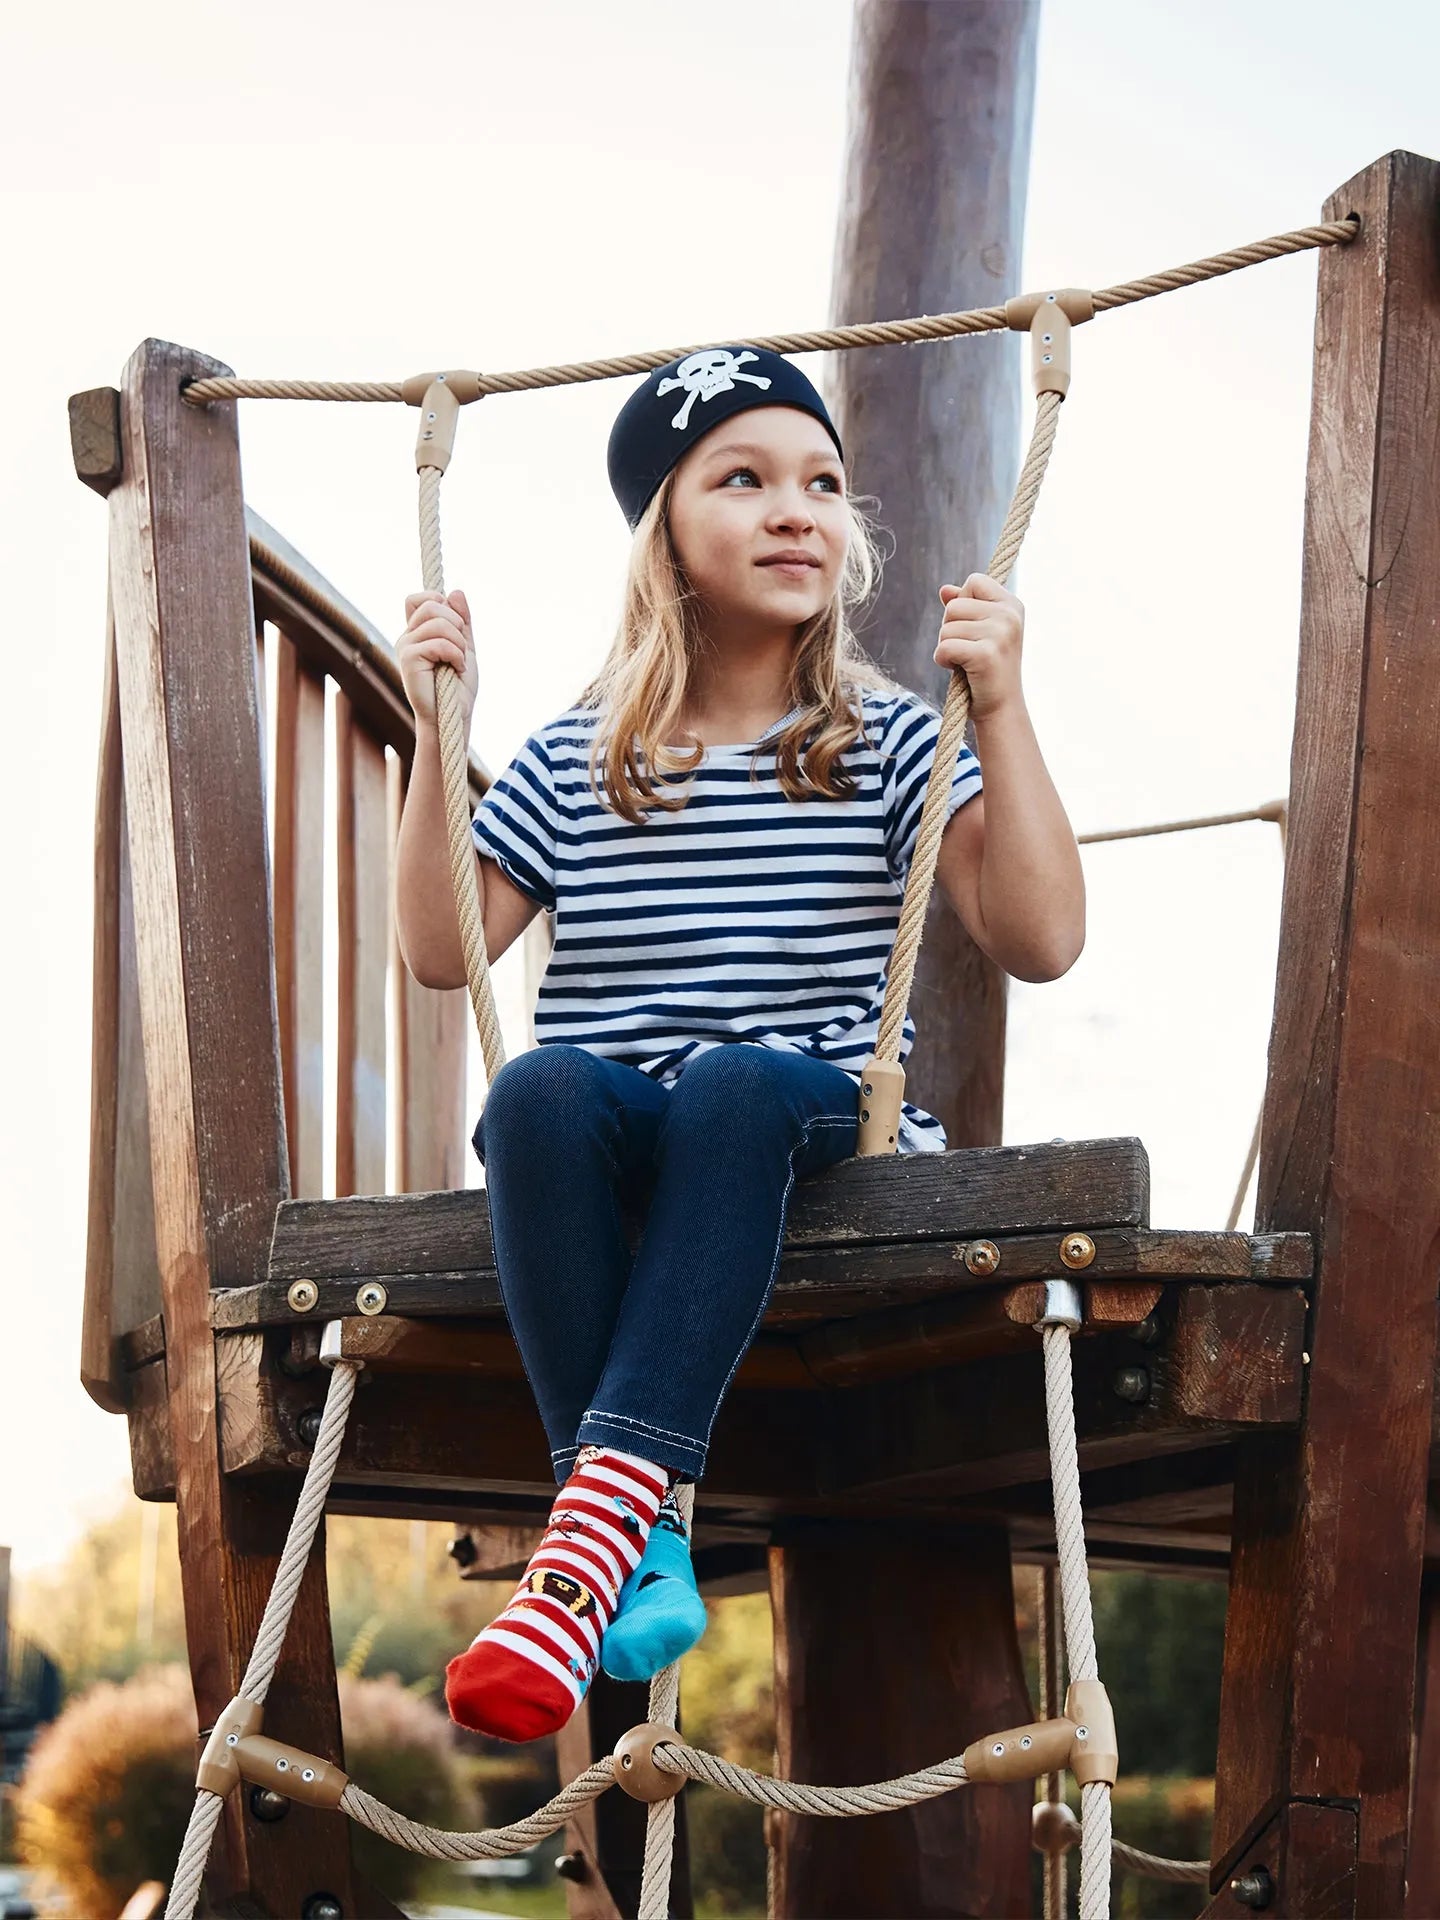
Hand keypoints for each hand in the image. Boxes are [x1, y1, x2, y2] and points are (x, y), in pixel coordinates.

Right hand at [397, 589, 475, 728]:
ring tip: (460, 661)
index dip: (440, 602)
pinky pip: (438, 642)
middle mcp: (407, 637)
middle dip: (457, 623)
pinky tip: (457, 669)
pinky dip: (456, 654)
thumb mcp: (466, 647)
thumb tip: (456, 591)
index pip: (420, 598)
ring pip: (437, 621)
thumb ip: (462, 621)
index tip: (457, 626)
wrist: (452, 718)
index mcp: (417, 632)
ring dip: (459, 642)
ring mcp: (405, 647)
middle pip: (431, 604)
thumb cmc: (457, 688)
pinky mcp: (408, 660)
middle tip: (462, 648)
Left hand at [934, 574, 1024, 719]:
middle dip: (950, 629)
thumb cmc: (986, 670)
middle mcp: (1010, 616)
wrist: (1001, 709)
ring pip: (946, 627)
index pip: (974, 581)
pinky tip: (960, 670)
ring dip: (946, 647)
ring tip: (965, 662)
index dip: (962, 602)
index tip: (972, 627)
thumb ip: (964, 607)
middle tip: (968, 649)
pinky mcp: (986, 654)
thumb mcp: (978, 632)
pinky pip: (945, 647)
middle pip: (955, 605)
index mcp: (1012, 605)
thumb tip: (945, 589)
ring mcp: (1000, 634)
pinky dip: (944, 660)